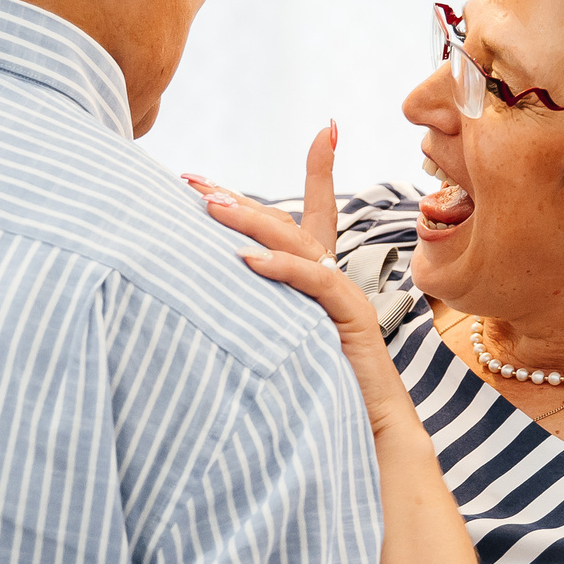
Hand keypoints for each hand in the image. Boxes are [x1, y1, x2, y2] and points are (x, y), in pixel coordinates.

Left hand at [188, 129, 415, 441]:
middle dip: (237, 198)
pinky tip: (246, 262)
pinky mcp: (351, 319)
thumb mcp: (281, 346)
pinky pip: (314, 282)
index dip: (321, 168)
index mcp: (320, 280)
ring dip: (248, 222)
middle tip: (190, 181)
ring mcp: (343, 296)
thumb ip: (258, 318)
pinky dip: (280, 269)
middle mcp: (334, 278)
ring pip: (295, 243)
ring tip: (207, 206)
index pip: (318, 211)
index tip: (324, 128)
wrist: (373, 435)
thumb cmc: (322, 396)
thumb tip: (206, 298)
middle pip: (286, 223)